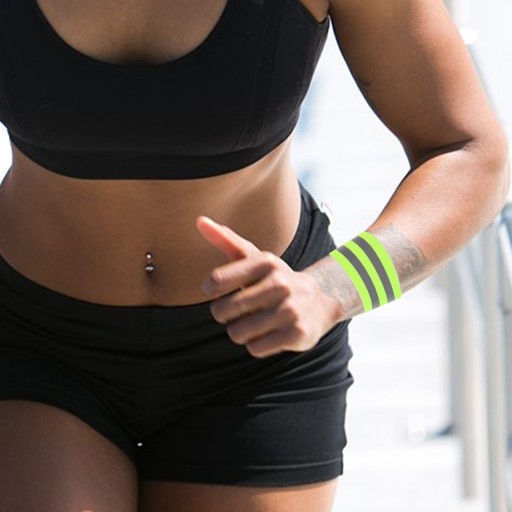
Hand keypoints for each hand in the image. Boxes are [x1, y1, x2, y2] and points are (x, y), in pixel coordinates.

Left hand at [196, 215, 339, 358]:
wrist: (321, 299)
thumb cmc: (276, 278)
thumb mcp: (254, 257)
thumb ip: (226, 240)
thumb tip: (200, 221)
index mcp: (266, 262)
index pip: (216, 280)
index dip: (210, 290)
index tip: (215, 291)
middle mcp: (280, 284)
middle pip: (223, 311)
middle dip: (225, 314)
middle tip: (239, 310)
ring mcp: (290, 310)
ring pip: (237, 333)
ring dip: (241, 331)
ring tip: (256, 322)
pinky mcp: (298, 334)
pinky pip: (255, 349)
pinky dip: (257, 345)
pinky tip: (270, 333)